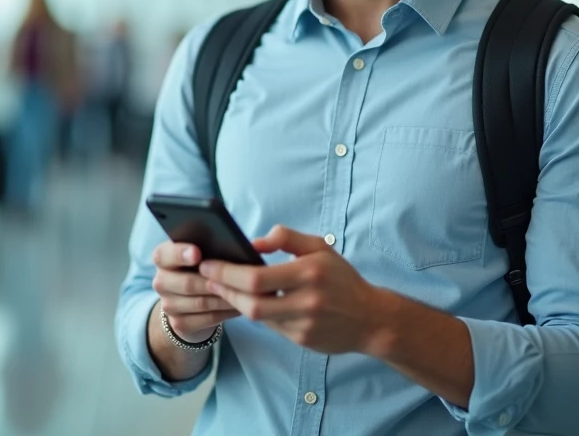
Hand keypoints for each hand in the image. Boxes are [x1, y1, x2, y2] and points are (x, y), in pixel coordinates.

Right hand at [151, 241, 240, 342]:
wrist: (190, 302)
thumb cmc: (201, 269)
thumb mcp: (201, 256)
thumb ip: (209, 248)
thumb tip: (235, 246)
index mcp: (163, 258)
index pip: (163, 254)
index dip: (180, 254)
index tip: (197, 253)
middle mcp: (160, 282)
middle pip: (187, 283)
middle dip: (213, 281)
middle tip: (235, 278)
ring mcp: (168, 305)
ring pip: (201, 302)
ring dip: (225, 298)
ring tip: (245, 293)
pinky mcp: (179, 324)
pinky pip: (207, 318)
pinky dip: (226, 312)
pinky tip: (240, 306)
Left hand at [200, 225, 381, 353]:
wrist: (371, 319)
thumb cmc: (342, 278)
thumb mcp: (320, 248)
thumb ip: (287, 238)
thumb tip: (254, 242)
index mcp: (309, 273)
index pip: (256, 277)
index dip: (227, 273)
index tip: (210, 264)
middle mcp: (306, 301)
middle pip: (250, 302)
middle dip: (224, 289)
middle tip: (207, 278)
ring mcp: (304, 325)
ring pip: (257, 317)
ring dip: (235, 302)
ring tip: (221, 288)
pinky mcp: (302, 340)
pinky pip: (270, 326)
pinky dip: (256, 312)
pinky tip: (246, 301)